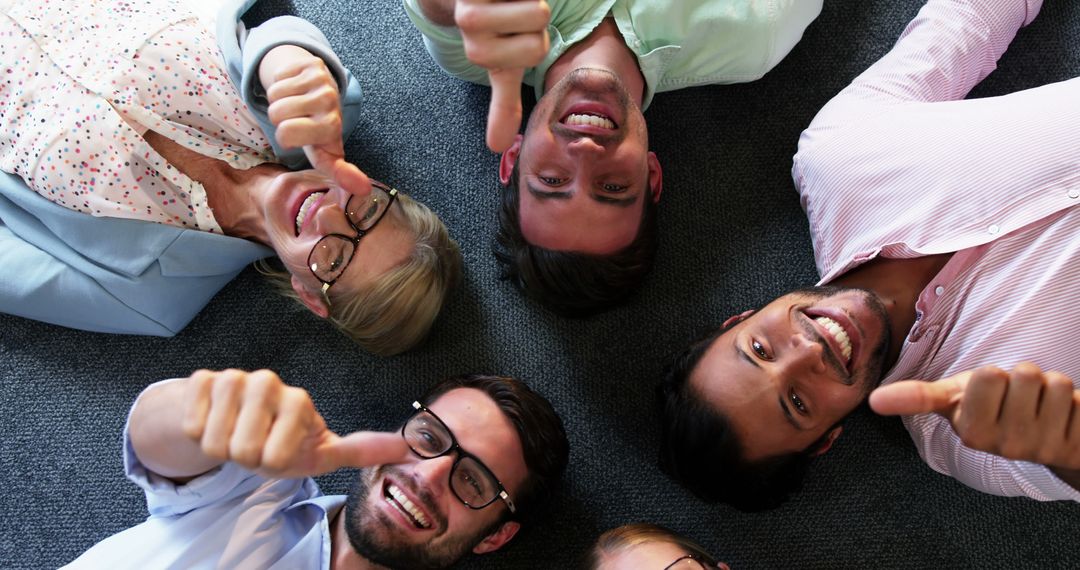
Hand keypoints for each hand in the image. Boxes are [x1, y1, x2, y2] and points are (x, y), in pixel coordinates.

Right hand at [181, 369, 408, 477]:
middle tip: (255, 445)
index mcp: (298, 401)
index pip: (274, 458)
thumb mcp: (321, 449)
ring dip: (220, 447)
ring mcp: (233, 377)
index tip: (280, 453)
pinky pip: (190, 425)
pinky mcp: (201, 379)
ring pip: (212, 441)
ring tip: (236, 434)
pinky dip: (197, 432)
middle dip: (244, 458)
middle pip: (241, 451)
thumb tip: (410, 447)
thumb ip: (361, 449)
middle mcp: (268, 382)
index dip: (271, 465)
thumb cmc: (283, 439)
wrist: (236, 418)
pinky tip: (214, 419)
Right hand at [260, 45, 370, 195]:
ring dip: (278, 101)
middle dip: (279, 119)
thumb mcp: (326, 153)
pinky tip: (295, 89)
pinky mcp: (312, 63)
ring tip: (295, 105)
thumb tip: (364, 190)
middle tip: (296, 120)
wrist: (322, 94)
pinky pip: (276, 77)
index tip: (303, 136)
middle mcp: (329, 101)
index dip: (285, 137)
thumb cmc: (318, 130)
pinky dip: (280, 84)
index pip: (286, 134)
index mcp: (331, 127)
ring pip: (274, 94)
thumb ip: (340, 172)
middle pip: (276, 114)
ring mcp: (321, 79)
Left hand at [455, 0, 550, 151]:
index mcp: (479, 51)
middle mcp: (469, 21)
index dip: (534, 39)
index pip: (537, 50)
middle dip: (533, 12)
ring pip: (535, 1)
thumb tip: (498, 147)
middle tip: (511, 11)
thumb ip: (503, 103)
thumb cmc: (492, 24)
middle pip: (540, 19)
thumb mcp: (498, 64)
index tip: (512, 36)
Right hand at [870, 363, 1079, 469]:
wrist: (1046, 440)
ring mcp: (1042, 446)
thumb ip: (916, 397)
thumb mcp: (955, 401)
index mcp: (971, 431)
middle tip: (1017, 397)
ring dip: (1050, 387)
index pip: (989, 375)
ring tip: (1040, 405)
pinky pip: (1077, 397)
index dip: (992, 375)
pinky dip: (1073, 400)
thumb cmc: (994, 410)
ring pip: (1052, 382)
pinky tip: (1063, 416)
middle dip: (1023, 377)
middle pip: (1022, 373)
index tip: (988, 393)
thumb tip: (872, 400)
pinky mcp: (1073, 444)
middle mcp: (1005, 444)